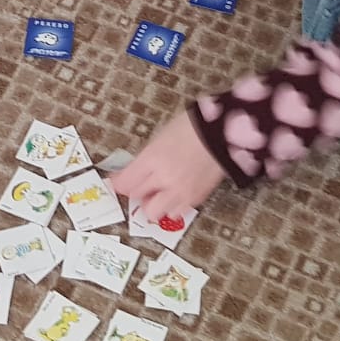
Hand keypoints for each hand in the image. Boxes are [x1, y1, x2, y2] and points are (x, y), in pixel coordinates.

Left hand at [109, 112, 227, 220]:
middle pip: (136, 197)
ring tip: (159, 192)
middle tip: (140, 184)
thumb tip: (134, 171)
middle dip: (136, 191)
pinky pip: (176, 212)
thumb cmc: (191, 128)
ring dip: (153, 203)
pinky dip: (172, 206)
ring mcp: (180, 191)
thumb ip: (145, 158)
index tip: (117, 180)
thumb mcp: (160, 137)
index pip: (125, 182)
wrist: (222, 133)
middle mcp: (164, 179)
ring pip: (154, 212)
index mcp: (152, 159)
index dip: (118, 182)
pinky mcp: (195, 199)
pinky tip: (175, 193)